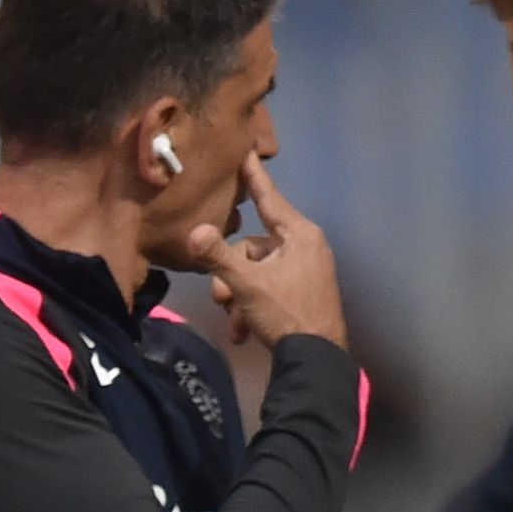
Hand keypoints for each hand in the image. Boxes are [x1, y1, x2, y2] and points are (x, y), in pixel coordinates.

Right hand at [178, 155, 347, 351]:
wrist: (317, 359)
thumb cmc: (286, 313)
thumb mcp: (247, 284)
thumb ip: (219, 256)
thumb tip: (194, 231)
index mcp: (299, 234)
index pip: (269, 197)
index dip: (253, 176)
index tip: (246, 152)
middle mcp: (306, 246)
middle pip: (254, 246)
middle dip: (231, 274)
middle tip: (220, 297)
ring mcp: (308, 271)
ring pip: (258, 273)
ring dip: (239, 297)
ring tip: (235, 321)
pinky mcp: (305, 294)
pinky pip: (270, 290)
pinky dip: (253, 308)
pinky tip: (244, 332)